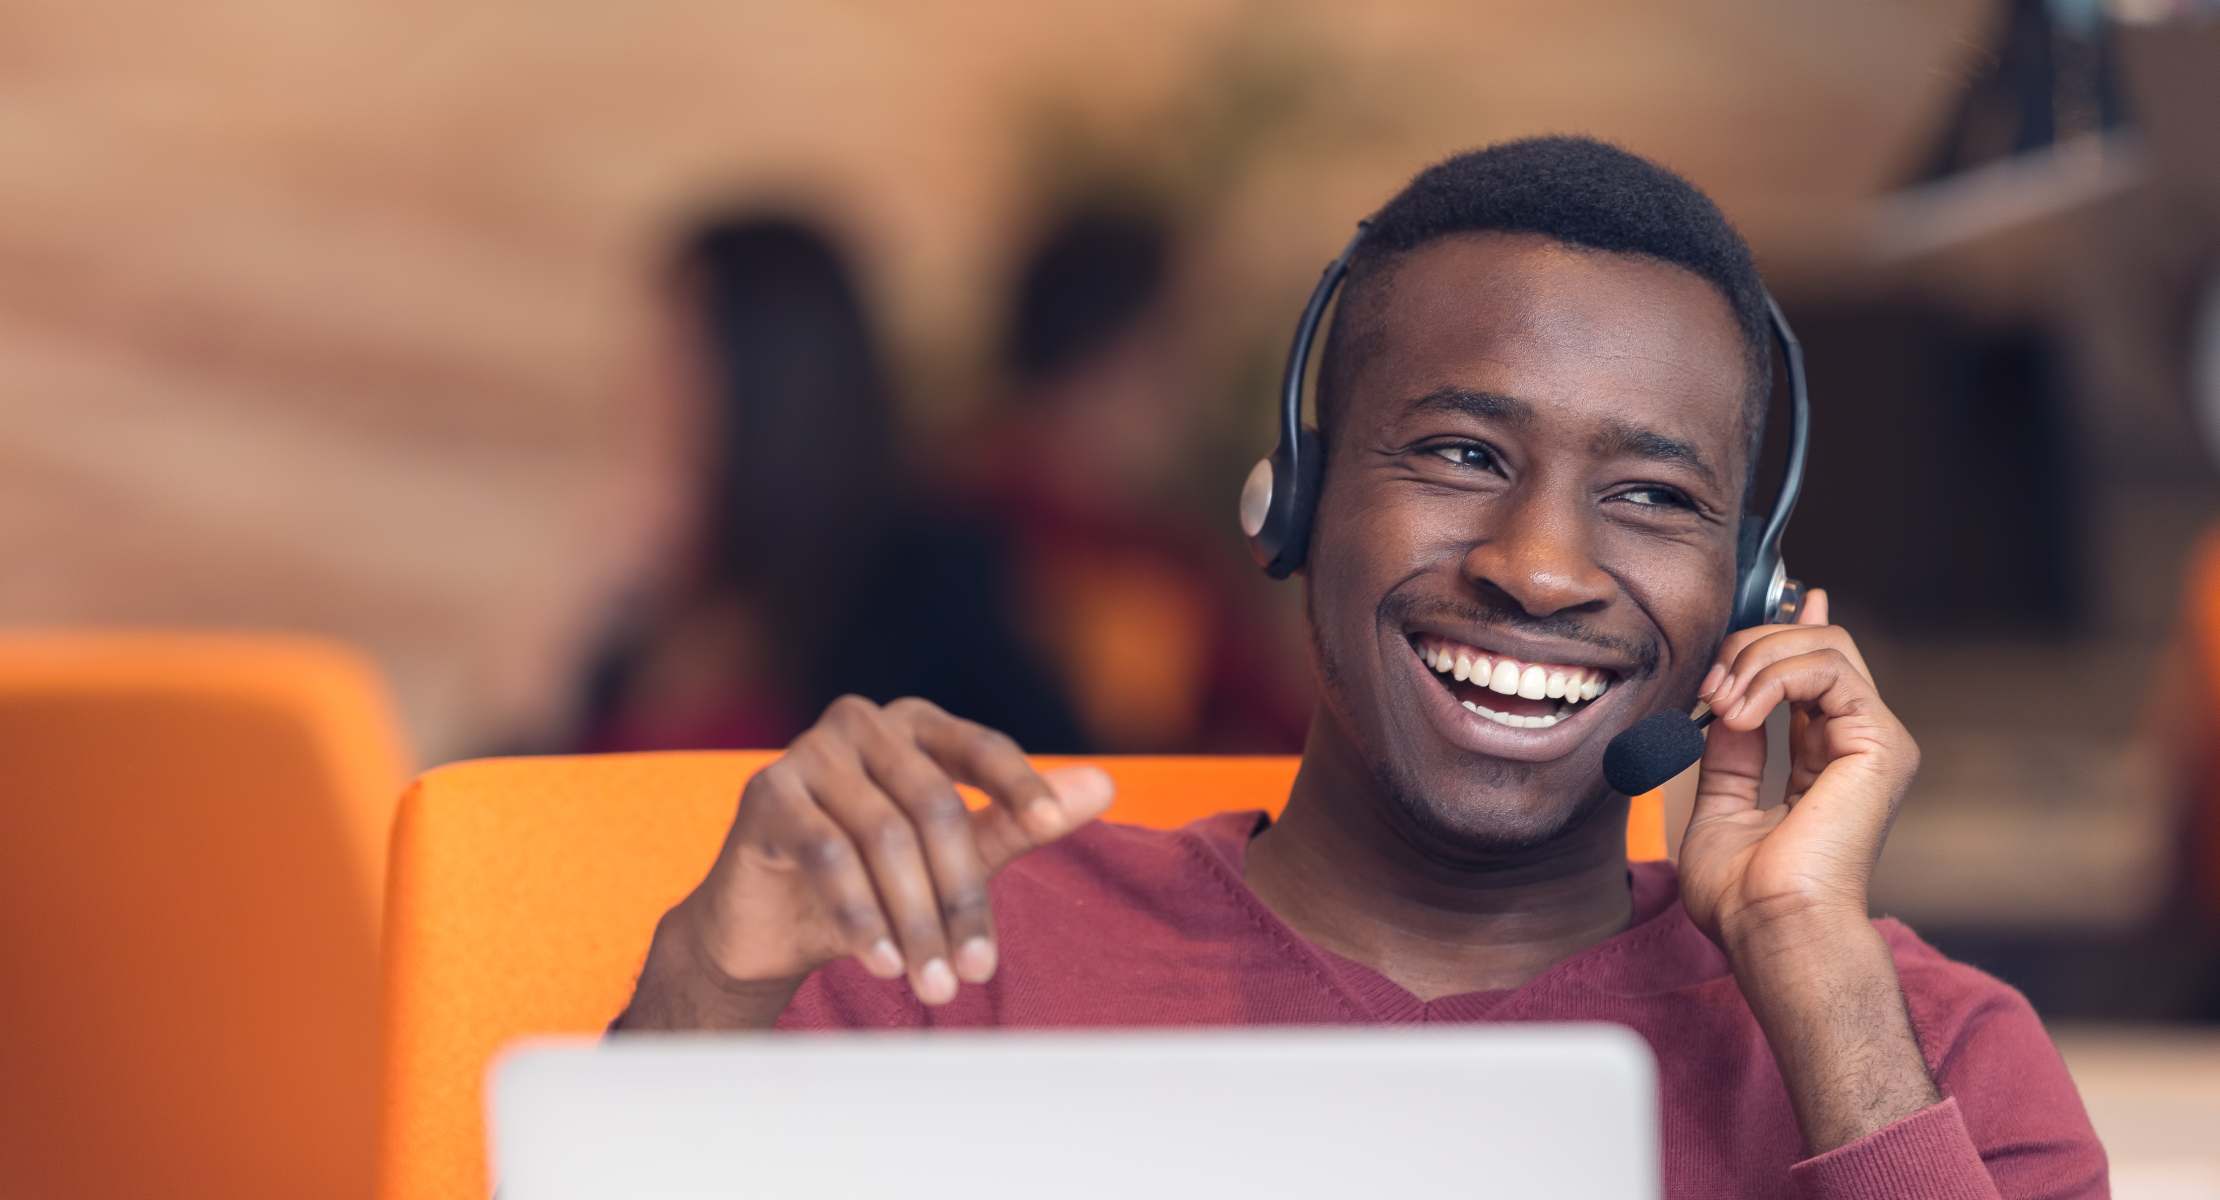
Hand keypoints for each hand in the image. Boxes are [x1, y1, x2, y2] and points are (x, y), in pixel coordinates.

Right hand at [657, 696, 1113, 1011]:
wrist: (769, 927)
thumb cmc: (873, 883)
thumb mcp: (955, 856)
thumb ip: (1020, 820)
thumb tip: (1106, 784)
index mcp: (917, 726)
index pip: (981, 747)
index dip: (1019, 784)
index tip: (1052, 823)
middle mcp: (863, 724)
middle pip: (935, 805)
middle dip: (961, 896)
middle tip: (980, 972)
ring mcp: (809, 751)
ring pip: (884, 836)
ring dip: (916, 920)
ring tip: (937, 985)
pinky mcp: (767, 791)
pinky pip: (828, 853)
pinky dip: (861, 915)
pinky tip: (882, 963)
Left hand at [1676, 590, 1920, 952]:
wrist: (1771, 928)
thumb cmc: (1744, 895)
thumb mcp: (1720, 805)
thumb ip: (1729, 752)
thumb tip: (1725, 702)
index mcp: (1826, 760)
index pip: (1818, 670)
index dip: (1791, 630)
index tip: (1777, 601)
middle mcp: (1857, 746)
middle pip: (1818, 644)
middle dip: (1752, 645)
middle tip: (1709, 688)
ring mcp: (1875, 742)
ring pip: (1824, 644)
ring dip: (1756, 659)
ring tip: (1720, 705)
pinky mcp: (1880, 743)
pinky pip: (1828, 668)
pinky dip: (1772, 677)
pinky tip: (1739, 712)